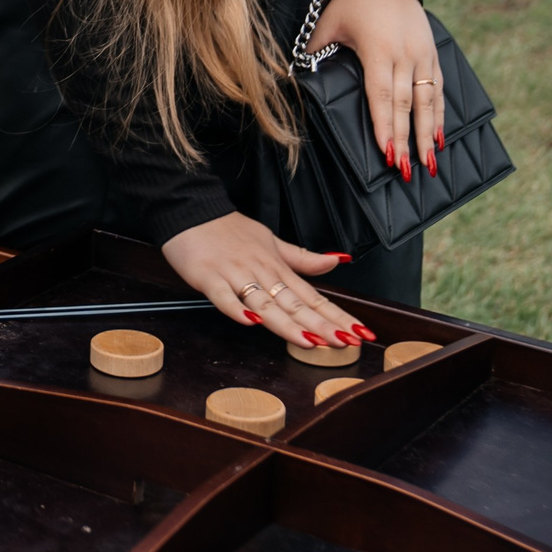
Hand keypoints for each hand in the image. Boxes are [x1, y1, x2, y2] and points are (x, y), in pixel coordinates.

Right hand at [163, 211, 364, 350]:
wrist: (191, 209)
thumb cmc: (228, 230)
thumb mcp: (271, 241)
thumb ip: (302, 258)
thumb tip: (335, 262)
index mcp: (277, 267)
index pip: (313, 296)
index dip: (337, 315)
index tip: (360, 332)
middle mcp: (261, 272)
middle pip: (295, 304)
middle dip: (322, 325)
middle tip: (345, 342)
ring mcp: (235, 275)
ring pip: (265, 303)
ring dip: (287, 324)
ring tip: (308, 341)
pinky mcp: (209, 277)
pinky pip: (224, 297)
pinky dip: (236, 309)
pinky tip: (250, 321)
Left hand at [309, 0, 441, 181]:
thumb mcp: (330, 20)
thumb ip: (315, 48)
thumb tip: (296, 72)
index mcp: (378, 51)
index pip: (382, 97)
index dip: (385, 127)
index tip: (388, 154)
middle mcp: (404, 56)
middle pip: (406, 105)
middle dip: (407, 140)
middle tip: (409, 170)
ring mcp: (422, 55)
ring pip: (428, 100)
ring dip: (429, 132)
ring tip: (431, 160)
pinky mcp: (432, 53)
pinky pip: (438, 88)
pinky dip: (440, 112)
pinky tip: (440, 133)